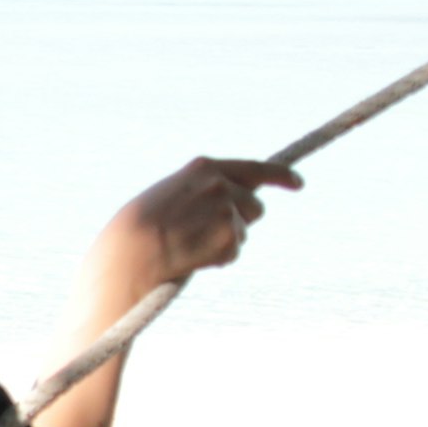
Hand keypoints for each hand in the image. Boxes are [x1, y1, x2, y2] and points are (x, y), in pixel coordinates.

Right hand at [90, 156, 299, 300]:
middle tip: (206, 234)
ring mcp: (227, 208)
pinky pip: (234, 252)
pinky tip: (191, 257)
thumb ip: (200, 191)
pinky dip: (216, 259)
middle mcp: (220, 182)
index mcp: (203, 167)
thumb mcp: (168, 194)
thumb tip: (231, 202)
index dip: (280, 176)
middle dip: (240, 220)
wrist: (129, 252)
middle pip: (254, 205)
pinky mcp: (230, 236)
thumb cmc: (136, 229)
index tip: (298, 183)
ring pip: (244, 230)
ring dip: (225, 241)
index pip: (255, 168)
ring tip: (188, 245)